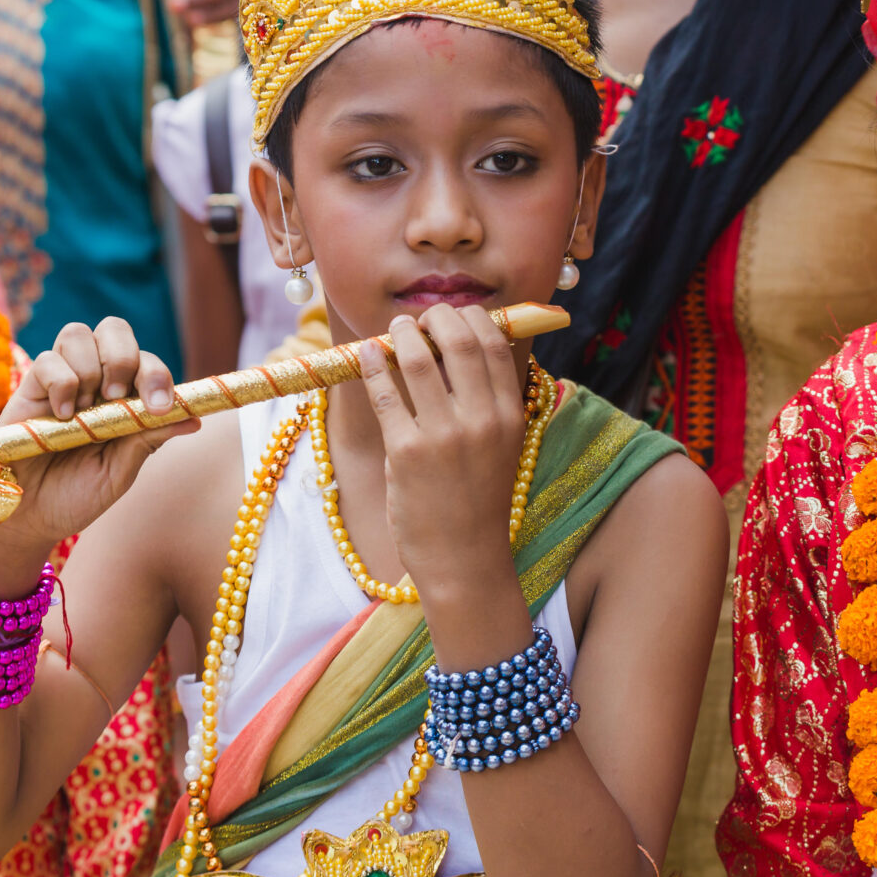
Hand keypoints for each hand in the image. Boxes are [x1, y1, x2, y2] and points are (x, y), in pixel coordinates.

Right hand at [0, 319, 197, 595]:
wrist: (29, 519)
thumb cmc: (77, 495)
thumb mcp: (120, 471)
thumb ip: (149, 440)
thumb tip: (195, 418)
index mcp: (124, 397)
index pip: (147, 362)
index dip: (157, 375)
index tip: (159, 406)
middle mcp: (95, 380)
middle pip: (114, 329)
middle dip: (123, 357)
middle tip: (116, 397)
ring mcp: (62, 379)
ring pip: (79, 333)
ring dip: (90, 368)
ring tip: (84, 410)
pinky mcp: (29, 388)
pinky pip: (47, 360)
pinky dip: (61, 383)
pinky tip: (62, 415)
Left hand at [358, 305, 529, 597]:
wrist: (464, 561)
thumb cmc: (476, 502)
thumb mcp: (499, 448)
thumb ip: (482, 402)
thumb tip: (451, 350)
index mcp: (508, 415)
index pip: (493, 342)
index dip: (470, 317)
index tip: (451, 315)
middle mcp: (481, 420)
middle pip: (458, 339)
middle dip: (435, 317)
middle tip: (419, 318)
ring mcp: (443, 436)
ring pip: (418, 358)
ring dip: (401, 334)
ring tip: (393, 330)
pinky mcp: (405, 452)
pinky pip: (385, 393)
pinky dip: (374, 365)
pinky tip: (368, 355)